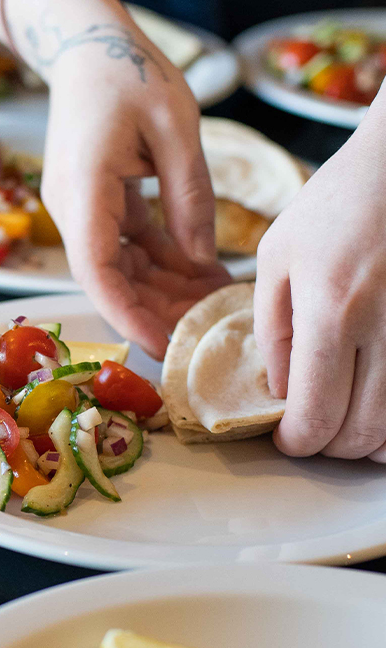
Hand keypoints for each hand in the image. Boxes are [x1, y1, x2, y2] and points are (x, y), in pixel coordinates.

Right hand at [37, 11, 230, 359]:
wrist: (88, 45)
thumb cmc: (130, 73)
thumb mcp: (176, 128)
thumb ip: (190, 197)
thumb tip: (202, 260)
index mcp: (84, 189)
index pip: (96, 270)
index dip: (126, 314)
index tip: (161, 344)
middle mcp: (71, 207)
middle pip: (108, 279)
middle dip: (154, 309)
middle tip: (206, 330)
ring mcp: (79, 207)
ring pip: (117, 266)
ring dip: (159, 288)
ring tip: (211, 303)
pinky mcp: (93, 202)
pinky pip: (123, 244)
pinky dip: (157, 261)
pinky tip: (196, 271)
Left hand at [255, 110, 385, 460]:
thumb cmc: (341, 200)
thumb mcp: (279, 255)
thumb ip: (273, 327)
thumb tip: (278, 389)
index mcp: (332, 310)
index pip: (316, 414)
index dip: (297, 442)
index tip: (287, 439)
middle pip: (363, 432)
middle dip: (332, 446)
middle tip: (314, 431)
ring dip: (371, 439)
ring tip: (346, 420)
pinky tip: (380, 404)